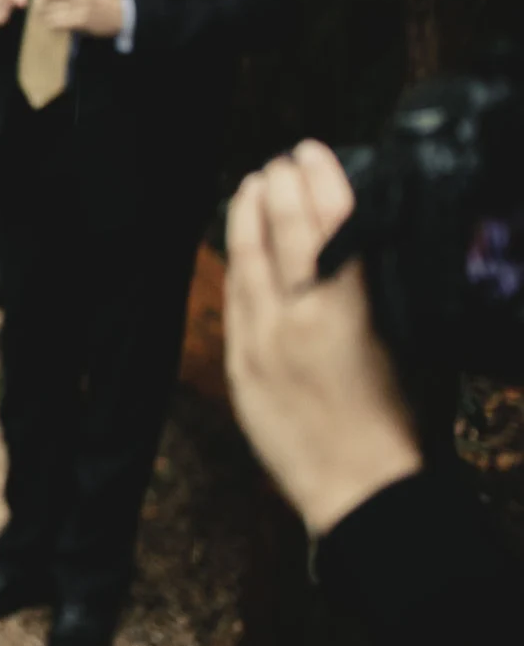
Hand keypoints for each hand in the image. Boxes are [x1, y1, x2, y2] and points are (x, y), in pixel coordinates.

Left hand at [32, 0, 125, 38]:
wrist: (123, 14)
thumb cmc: (105, 1)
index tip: (39, 0)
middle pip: (49, 4)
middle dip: (41, 9)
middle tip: (38, 12)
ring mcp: (80, 10)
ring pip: (53, 17)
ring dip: (47, 20)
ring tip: (45, 20)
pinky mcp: (82, 23)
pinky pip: (62, 26)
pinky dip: (56, 27)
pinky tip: (55, 27)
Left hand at [224, 141, 422, 535]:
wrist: (364, 493)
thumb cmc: (406, 424)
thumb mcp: (411, 345)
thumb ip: (381, 291)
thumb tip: (366, 241)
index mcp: (346, 311)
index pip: (327, 224)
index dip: (318, 180)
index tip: (313, 152)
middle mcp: (295, 320)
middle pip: (278, 233)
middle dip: (278, 188)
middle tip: (282, 160)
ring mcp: (260, 345)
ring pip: (245, 262)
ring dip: (247, 216)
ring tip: (252, 185)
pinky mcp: (240, 369)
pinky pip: (233, 301)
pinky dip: (237, 264)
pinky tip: (239, 247)